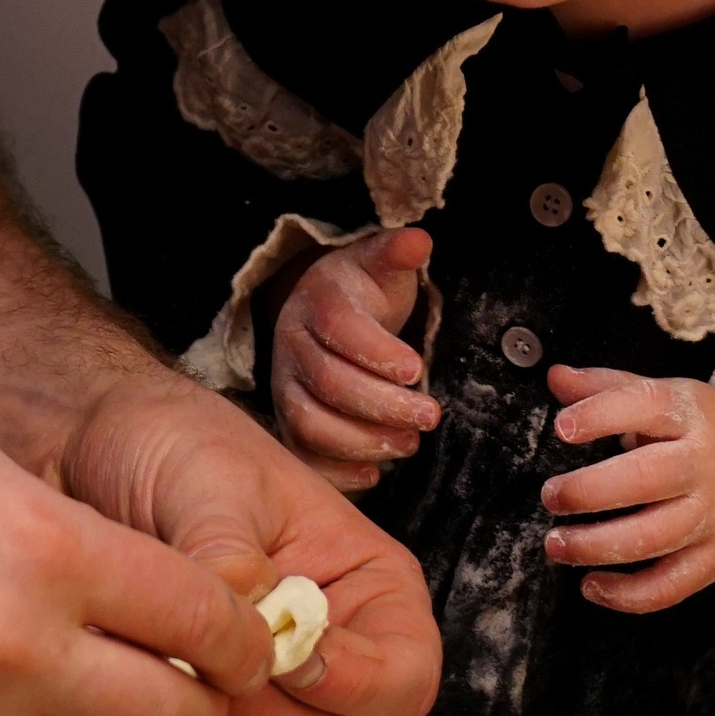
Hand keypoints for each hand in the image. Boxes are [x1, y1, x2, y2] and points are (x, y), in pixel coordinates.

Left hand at [61, 365, 440, 715]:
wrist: (88, 452)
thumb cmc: (171, 447)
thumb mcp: (210, 481)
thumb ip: (233, 557)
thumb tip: (247, 631)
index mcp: (368, 586)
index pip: (407, 679)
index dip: (354, 685)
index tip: (283, 654)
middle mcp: (332, 653)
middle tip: (205, 667)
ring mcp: (269, 697)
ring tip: (164, 670)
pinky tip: (135, 681)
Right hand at [268, 227, 439, 493]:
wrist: (325, 312)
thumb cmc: (362, 292)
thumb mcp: (379, 264)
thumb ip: (398, 252)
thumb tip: (419, 240)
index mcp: (316, 303)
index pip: (339, 329)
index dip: (378, 352)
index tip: (418, 369)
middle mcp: (291, 347)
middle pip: (328, 384)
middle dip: (382, 406)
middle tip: (429, 416)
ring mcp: (285, 389)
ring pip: (309, 424)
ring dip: (363, 442)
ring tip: (409, 444)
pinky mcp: (288, 423)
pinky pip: (301, 456)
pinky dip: (335, 472)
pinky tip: (373, 475)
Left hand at [537, 363, 714, 614]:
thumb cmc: (706, 429)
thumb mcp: (667, 395)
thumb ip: (608, 387)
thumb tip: (555, 377)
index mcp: (691, 415)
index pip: (646, 406)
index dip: (600, 416)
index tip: (563, 428)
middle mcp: (704, 465)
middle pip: (643, 480)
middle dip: (586, 491)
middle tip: (551, 496)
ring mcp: (714, 517)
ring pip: (650, 539)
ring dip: (594, 546)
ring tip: (556, 543)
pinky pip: (669, 587)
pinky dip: (626, 595)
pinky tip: (591, 585)